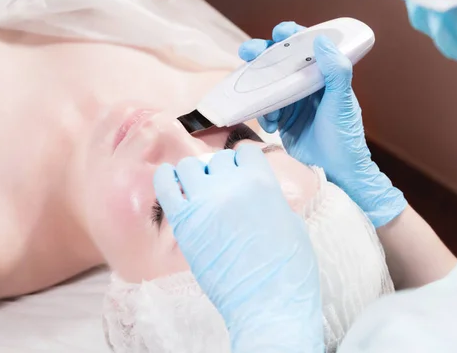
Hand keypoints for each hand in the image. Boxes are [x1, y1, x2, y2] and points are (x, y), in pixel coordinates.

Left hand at [153, 145, 323, 352]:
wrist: (268, 303)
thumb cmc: (287, 269)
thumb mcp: (291, 221)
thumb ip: (272, 197)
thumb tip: (260, 189)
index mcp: (261, 181)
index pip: (244, 152)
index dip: (243, 163)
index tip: (241, 174)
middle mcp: (230, 185)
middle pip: (218, 159)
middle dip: (221, 172)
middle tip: (224, 192)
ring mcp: (204, 203)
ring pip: (189, 166)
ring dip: (196, 175)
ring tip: (201, 192)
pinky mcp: (183, 222)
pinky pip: (165, 185)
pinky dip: (167, 179)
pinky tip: (174, 185)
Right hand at [238, 21, 405, 226]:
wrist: (336, 174)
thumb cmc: (344, 139)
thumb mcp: (341, 103)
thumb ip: (336, 71)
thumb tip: (322, 40)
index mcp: (325, 76)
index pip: (307, 48)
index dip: (292, 36)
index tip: (279, 31)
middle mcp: (308, 86)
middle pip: (281, 62)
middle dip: (263, 56)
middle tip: (246, 52)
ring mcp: (294, 103)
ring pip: (269, 84)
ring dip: (261, 89)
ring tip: (265, 105)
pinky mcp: (283, 120)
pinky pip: (265, 107)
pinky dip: (263, 112)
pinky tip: (269, 125)